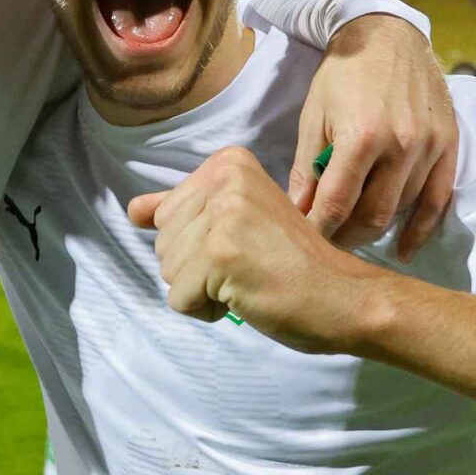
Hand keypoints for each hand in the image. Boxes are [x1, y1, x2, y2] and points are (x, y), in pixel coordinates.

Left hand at [127, 147, 388, 353]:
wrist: (343, 296)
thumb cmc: (295, 264)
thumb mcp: (238, 222)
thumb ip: (184, 211)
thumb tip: (132, 210)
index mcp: (228, 164)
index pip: (166, 214)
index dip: (200, 243)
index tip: (248, 244)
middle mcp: (223, 179)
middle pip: (163, 242)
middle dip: (197, 268)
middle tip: (251, 265)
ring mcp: (221, 215)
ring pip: (168, 271)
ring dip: (203, 290)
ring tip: (249, 279)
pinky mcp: (219, 254)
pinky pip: (179, 299)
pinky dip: (207, 311)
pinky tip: (246, 296)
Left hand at [286, 13, 458, 257]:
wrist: (389, 34)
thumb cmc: (343, 73)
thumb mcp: (314, 116)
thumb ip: (309, 168)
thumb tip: (299, 213)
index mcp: (361, 136)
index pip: (337, 204)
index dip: (319, 231)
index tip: (306, 245)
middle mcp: (400, 145)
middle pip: (373, 215)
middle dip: (347, 237)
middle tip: (328, 245)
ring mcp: (429, 146)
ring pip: (403, 209)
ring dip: (376, 228)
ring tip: (355, 235)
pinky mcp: (449, 144)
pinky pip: (438, 200)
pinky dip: (421, 229)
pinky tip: (403, 248)